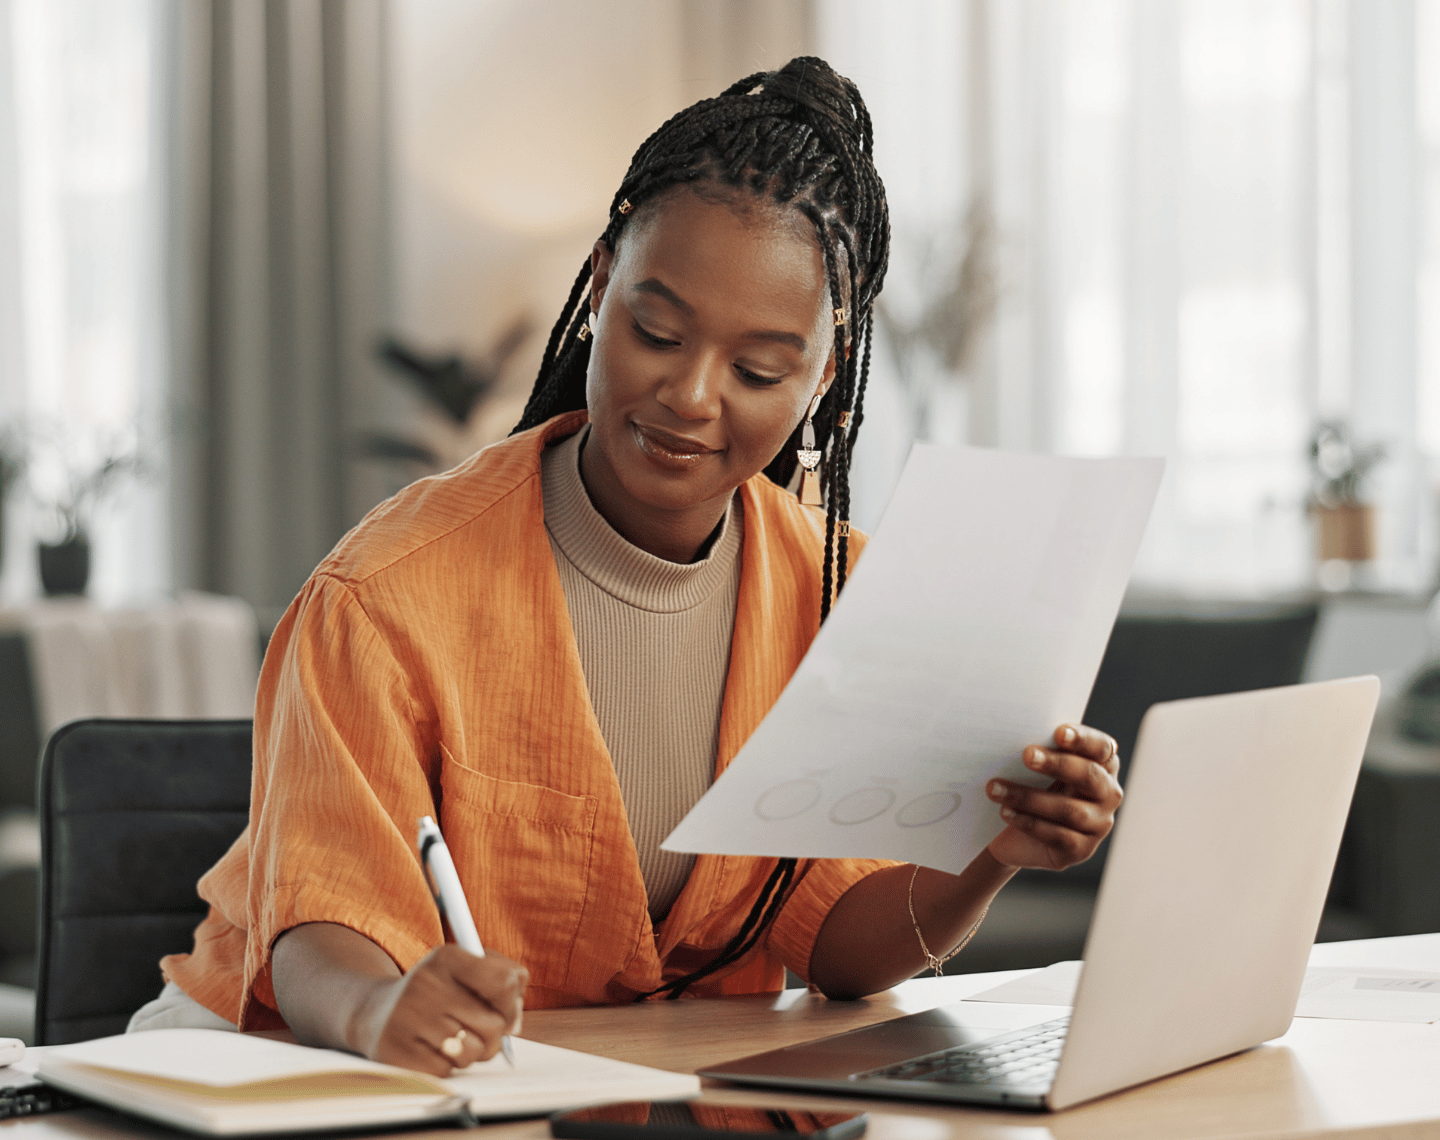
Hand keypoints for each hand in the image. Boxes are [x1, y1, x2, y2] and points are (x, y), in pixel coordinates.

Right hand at [352, 945, 527, 1075]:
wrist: (376, 1012)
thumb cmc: (435, 992)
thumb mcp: (463, 969)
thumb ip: (502, 979)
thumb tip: (515, 1019)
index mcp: (446, 957)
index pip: (504, 982)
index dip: (513, 1003)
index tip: (507, 1010)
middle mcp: (425, 984)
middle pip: (495, 1024)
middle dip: (495, 1034)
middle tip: (477, 1028)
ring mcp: (408, 1019)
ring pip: (474, 1051)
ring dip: (471, 1052)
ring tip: (454, 1038)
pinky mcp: (397, 1052)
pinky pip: (448, 1071)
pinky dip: (448, 1066)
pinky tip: (433, 1049)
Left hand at [985, 723, 1121, 871]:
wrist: (1015, 835)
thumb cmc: (1031, 788)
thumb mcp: (1037, 768)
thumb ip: (1041, 751)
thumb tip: (1018, 734)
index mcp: (1103, 766)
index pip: (1102, 747)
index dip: (1083, 739)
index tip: (1058, 732)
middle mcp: (1107, 795)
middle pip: (1089, 776)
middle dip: (1057, 764)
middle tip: (1026, 754)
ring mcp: (1098, 825)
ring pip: (1069, 810)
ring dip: (1029, 797)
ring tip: (995, 788)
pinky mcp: (1081, 850)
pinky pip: (1058, 836)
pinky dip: (1028, 823)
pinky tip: (1005, 812)